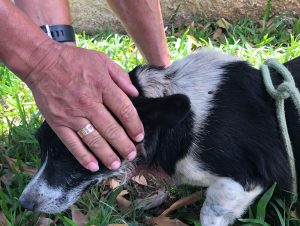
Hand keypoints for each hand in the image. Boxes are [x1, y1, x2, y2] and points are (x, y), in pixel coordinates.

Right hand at [25, 42, 143, 170]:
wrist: (41, 62)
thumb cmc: (74, 60)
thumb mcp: (102, 60)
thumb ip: (120, 77)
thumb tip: (136, 94)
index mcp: (102, 86)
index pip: (125, 110)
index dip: (134, 126)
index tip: (139, 136)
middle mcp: (89, 103)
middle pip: (111, 129)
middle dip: (124, 145)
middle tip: (132, 155)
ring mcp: (72, 115)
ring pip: (94, 140)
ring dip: (107, 155)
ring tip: (117, 164)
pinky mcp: (58, 123)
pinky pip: (72, 144)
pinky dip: (83, 157)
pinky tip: (93, 166)